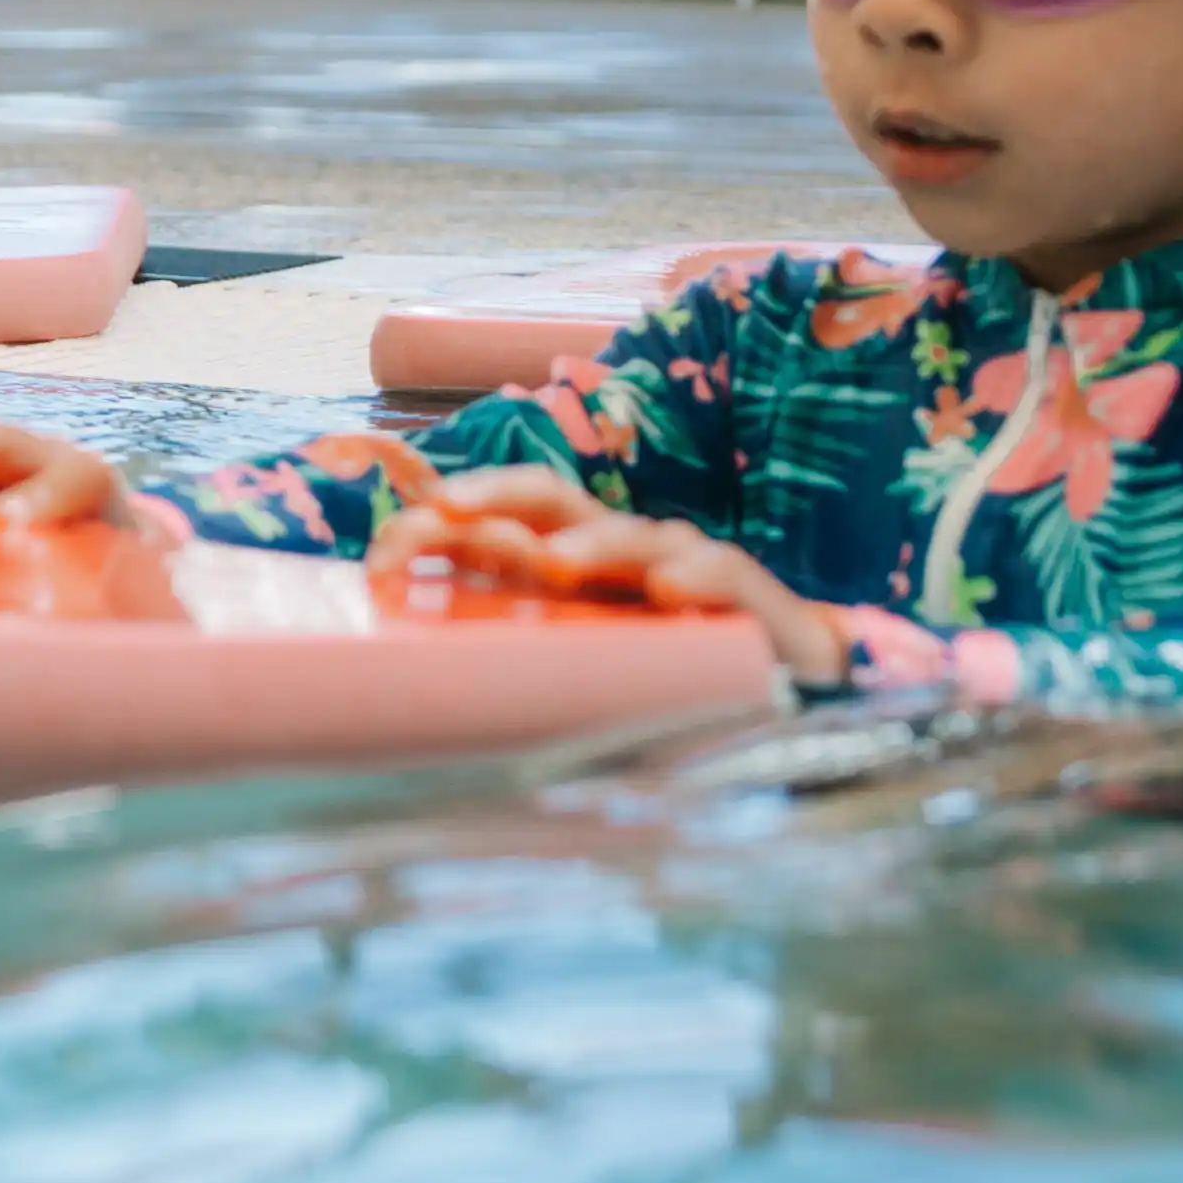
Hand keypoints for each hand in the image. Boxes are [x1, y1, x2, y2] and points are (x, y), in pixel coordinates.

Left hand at [381, 461, 846, 679]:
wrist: (791, 687)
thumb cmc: (668, 676)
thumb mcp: (581, 663)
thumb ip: (515, 650)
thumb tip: (407, 666)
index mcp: (573, 564)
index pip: (507, 517)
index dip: (453, 518)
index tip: (390, 542)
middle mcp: (623, 554)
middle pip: (556, 500)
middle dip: (500, 494)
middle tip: (449, 507)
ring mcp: (687, 566)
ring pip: (636, 535)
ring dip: (593, 542)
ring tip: (555, 560)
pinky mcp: (749, 598)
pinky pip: (726, 574)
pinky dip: (698, 576)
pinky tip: (670, 589)